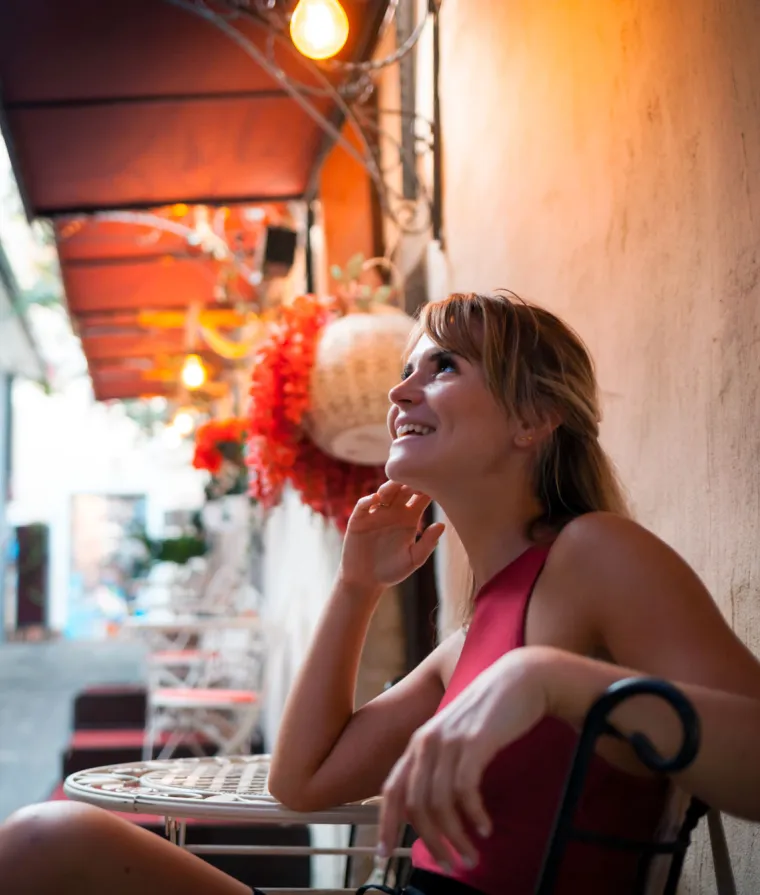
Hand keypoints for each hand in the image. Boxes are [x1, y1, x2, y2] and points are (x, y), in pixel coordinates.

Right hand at [339, 481, 445, 590]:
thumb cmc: (392, 570)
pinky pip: (364, 504)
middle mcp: (394, 511)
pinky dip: (369, 499)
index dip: (428, 488)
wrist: (365, 581)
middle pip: (403, 488)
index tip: (435, 485)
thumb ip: (428, 544)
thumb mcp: (413, 559)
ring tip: (396, 486)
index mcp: (410, 517)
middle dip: (409, 481)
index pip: (421, 496)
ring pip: (384, 491)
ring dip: (390, 486)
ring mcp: (376, 513)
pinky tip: (377, 500)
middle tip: (416, 481)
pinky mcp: (359, 519)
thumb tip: (442, 525)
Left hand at [377, 648, 550, 870]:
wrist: (521, 679)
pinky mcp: (475, 742)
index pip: (391, 789)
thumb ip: (441, 762)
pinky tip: (485, 828)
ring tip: (473, 855)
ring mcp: (450, 740)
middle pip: (416, 805)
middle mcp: (427, 741)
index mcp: (419, 742)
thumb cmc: (492, 711)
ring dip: (456, 837)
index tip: (383, 855)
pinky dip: (474, 816)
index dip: (384, 824)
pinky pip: (465, 791)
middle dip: (432, 842)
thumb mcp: (457, 735)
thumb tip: (434, 806)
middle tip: (450, 865)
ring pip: (440, 804)